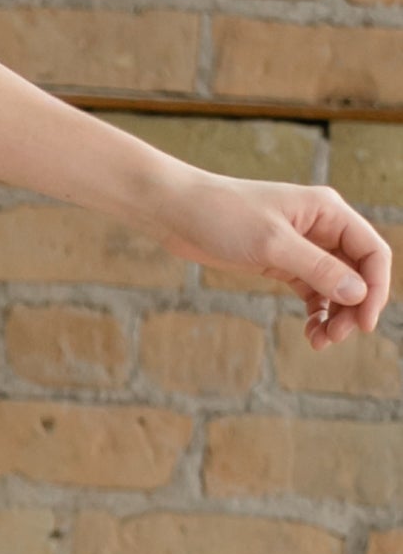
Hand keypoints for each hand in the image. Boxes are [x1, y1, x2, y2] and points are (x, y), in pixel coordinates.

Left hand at [153, 173, 392, 346]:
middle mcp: (321, 227)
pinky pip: (312, 290)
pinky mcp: (281, 261)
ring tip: (320, 342)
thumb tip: (357, 293)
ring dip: (335, 314)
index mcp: (328, 211)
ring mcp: (302, 245)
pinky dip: (316, 311)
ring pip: (335, 285)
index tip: (364, 324)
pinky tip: (311, 332)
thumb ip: (316, 268)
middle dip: (353, 307)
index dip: (376, 288)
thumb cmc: (223, 215)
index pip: (372, 252)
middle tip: (335, 337)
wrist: (176, 211)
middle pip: (357, 272)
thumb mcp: (272, 244)